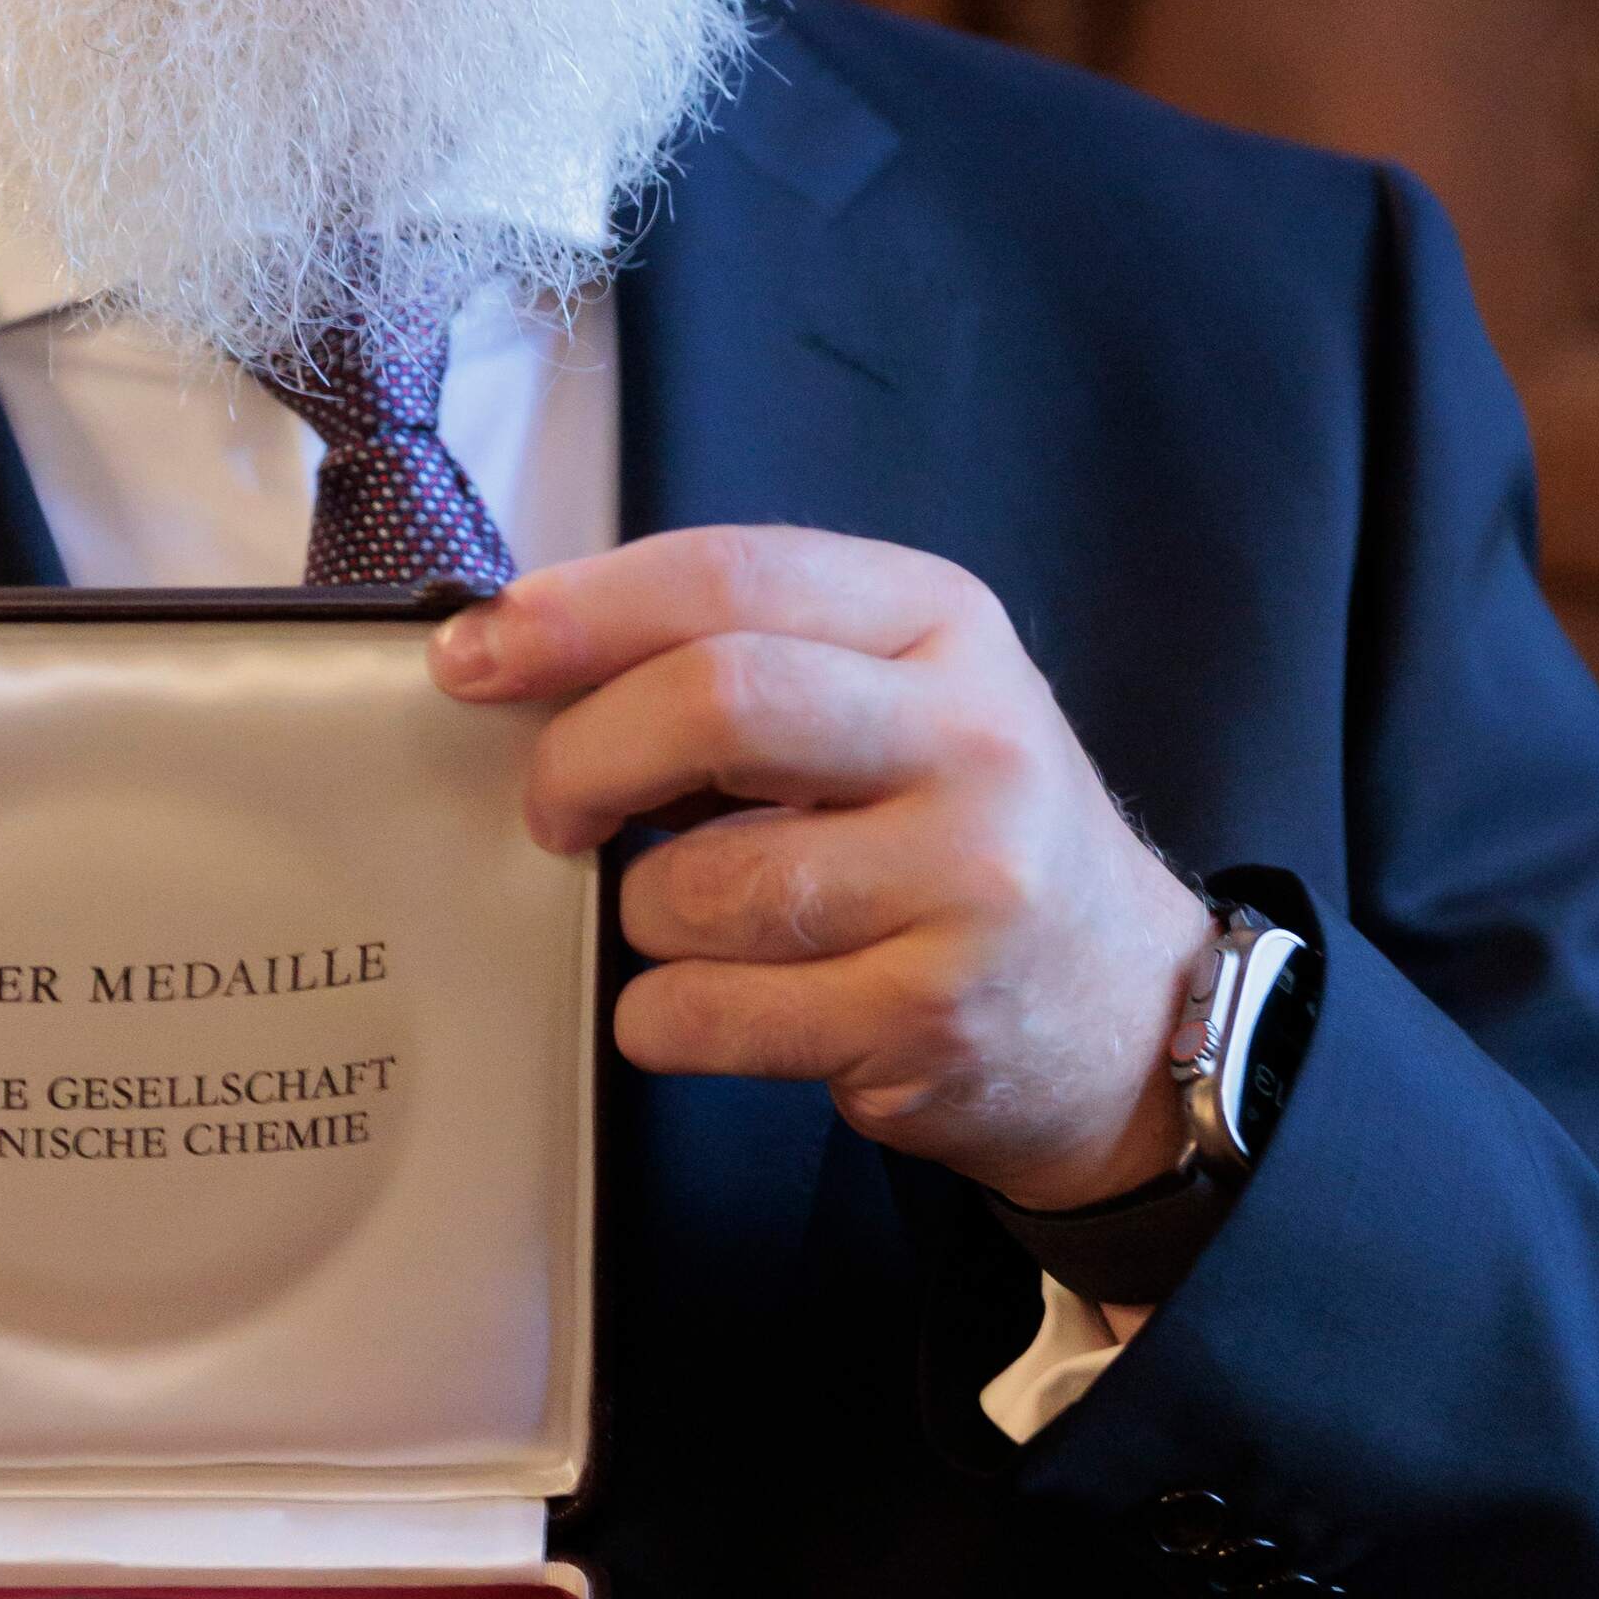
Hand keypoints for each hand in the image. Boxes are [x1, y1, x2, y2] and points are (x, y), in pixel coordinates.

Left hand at [432, 526, 1210, 1209]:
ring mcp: (965, 886)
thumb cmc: (954, 832)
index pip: (732, 578)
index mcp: (941, 623)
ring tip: (697, 919)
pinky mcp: (932, 1020)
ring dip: (642, 913)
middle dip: (586, 757)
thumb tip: (518, 651)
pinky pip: (706, 1012)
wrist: (1124, 1009)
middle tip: (552, 810)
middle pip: (718, 703)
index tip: (475, 655)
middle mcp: (970, 740)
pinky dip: (664, 1014)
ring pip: (695, 885)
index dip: (580, 611)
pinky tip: (723, 1001)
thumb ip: (740, 654)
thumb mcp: (893, 695)